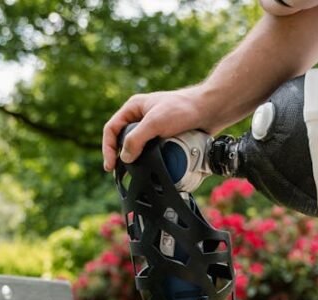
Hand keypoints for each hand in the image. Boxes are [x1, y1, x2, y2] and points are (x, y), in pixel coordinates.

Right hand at [102, 86, 219, 171]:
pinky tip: (153, 168)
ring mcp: (154, 127)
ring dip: (137, 159)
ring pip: (138, 147)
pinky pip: (152, 151)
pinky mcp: (165, 137)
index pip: (112, 129)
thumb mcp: (155, 122)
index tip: (110, 166)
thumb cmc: (184, 109)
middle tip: (121, 173)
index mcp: (134, 108)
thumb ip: (136, 139)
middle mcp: (141, 117)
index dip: (107, 148)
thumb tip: (125, 157)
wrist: (210, 110)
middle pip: (123, 140)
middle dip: (121, 156)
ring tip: (136, 173)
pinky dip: (151, 160)